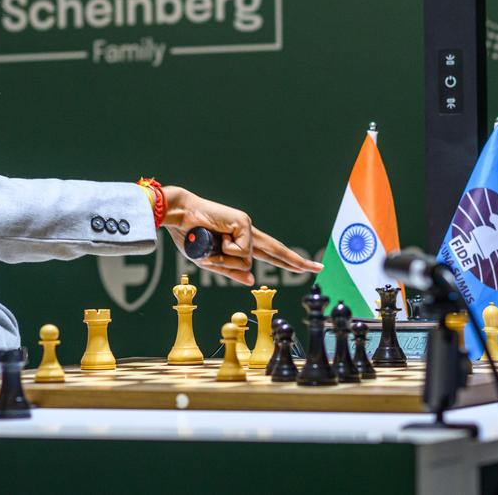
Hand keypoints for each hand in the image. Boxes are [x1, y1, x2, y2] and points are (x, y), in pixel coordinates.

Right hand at [160, 185, 322, 285]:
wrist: (179, 216)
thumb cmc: (190, 238)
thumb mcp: (210, 263)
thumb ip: (231, 272)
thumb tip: (253, 281)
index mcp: (240, 243)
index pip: (270, 255)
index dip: (288, 262)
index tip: (306, 267)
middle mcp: (248, 234)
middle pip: (276, 251)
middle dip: (296, 262)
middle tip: (318, 267)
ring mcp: (247, 227)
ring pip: (247, 260)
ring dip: (224, 261)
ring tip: (210, 246)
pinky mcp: (244, 222)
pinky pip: (240, 251)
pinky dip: (225, 250)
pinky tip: (217, 237)